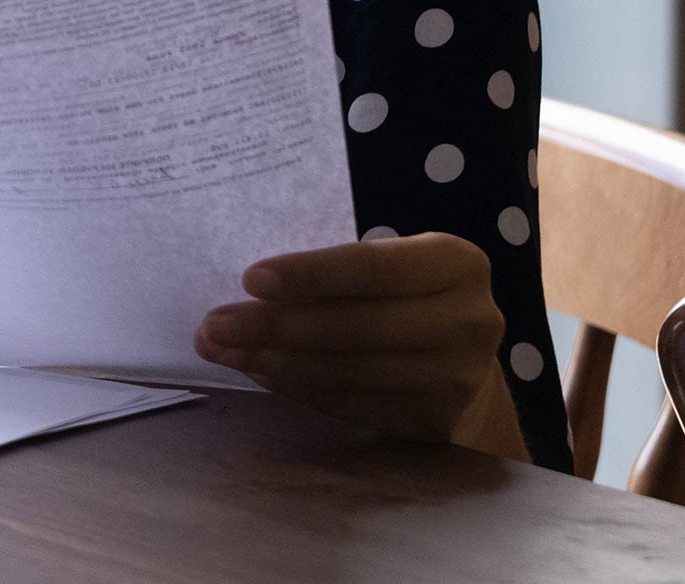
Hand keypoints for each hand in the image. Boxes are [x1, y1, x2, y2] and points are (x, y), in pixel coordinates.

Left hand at [193, 233, 526, 457]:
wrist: (462, 360)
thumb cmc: (405, 295)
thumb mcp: (390, 264)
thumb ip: (335, 273)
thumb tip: (246, 292)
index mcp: (457, 263)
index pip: (373, 267)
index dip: (310, 275)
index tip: (249, 280)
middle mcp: (469, 321)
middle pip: (358, 327)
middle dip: (277, 327)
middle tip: (215, 326)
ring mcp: (458, 378)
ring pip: (352, 373)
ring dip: (278, 364)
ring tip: (225, 352)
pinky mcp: (437, 421)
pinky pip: (354, 406)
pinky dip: (301, 390)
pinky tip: (262, 375)